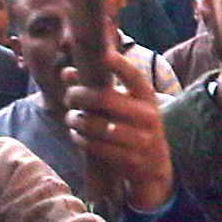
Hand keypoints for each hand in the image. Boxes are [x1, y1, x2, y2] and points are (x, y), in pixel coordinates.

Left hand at [64, 46, 172, 211]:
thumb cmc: (134, 128)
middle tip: (68, 96)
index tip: (104, 55)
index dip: (120, 66)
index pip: (134, 77)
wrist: (154, 167)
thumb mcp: (126, 106)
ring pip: (98, 125)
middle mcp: (148, 117)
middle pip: (106, 99)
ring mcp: (141, 140)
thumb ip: (98, 88)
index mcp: (147, 99)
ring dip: (77, 120)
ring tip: (70, 117)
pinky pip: (97, 146)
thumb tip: (67, 72)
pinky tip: (76, 134)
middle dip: (80, 95)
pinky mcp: (130, 160)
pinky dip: (81, 138)